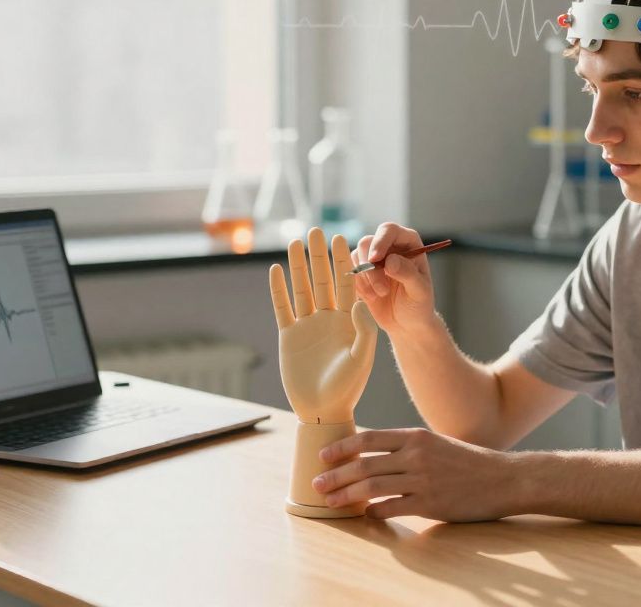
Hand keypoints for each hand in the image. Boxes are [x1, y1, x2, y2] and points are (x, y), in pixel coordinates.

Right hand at [269, 227, 377, 424]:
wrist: (323, 410)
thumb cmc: (348, 387)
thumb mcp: (362, 357)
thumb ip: (363, 329)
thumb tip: (360, 301)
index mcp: (350, 321)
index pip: (348, 284)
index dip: (344, 262)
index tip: (343, 238)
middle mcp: (329, 319)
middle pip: (323, 280)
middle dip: (320, 256)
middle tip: (318, 230)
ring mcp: (307, 326)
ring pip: (302, 289)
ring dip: (299, 266)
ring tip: (296, 241)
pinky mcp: (289, 336)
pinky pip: (283, 308)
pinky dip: (279, 289)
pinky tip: (276, 270)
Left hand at [310, 428, 518, 521]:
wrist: (503, 479)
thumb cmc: (468, 463)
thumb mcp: (436, 444)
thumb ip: (407, 449)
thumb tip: (373, 458)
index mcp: (415, 437)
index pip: (368, 438)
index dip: (342, 447)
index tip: (323, 456)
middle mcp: (416, 455)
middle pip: (364, 464)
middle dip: (336, 475)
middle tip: (317, 483)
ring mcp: (422, 479)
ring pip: (372, 487)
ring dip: (346, 495)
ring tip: (330, 501)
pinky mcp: (430, 503)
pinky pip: (392, 508)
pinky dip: (374, 513)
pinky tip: (365, 516)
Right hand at [352, 223, 438, 336]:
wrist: (406, 323)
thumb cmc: (419, 305)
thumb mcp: (420, 291)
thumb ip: (408, 274)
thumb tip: (390, 261)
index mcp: (408, 243)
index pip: (389, 231)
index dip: (380, 241)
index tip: (375, 259)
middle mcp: (389, 246)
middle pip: (367, 242)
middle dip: (370, 267)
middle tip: (382, 291)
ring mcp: (372, 259)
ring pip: (356, 257)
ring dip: (365, 279)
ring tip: (380, 295)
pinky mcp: (360, 273)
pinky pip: (350, 273)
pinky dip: (358, 286)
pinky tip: (372, 298)